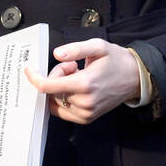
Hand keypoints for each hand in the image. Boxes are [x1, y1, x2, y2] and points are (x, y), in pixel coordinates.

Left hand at [24, 38, 140, 124]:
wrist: (135, 78)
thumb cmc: (117, 61)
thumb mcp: (98, 46)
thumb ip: (76, 48)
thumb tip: (57, 54)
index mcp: (85, 84)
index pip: (48, 87)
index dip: (35, 78)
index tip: (30, 70)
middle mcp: (85, 102)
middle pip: (51, 92)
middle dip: (56, 76)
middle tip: (72, 65)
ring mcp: (86, 113)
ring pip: (56, 102)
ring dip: (60, 88)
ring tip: (78, 76)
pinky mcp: (86, 119)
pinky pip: (63, 111)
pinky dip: (63, 98)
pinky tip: (77, 88)